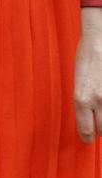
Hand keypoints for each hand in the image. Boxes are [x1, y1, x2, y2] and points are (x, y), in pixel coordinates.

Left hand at [74, 16, 101, 141]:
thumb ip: (83, 99)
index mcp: (80, 98)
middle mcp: (97, 100)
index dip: (86, 137)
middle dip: (100, 127)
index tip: (87, 138)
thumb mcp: (78, 79)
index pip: (85, 131)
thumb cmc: (87, 55)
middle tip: (98, 121)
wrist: (99, 38)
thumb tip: (87, 116)